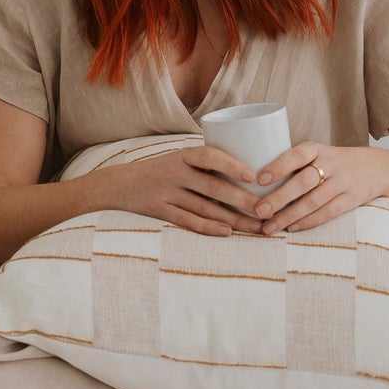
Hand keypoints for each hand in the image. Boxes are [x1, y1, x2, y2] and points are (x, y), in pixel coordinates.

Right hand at [102, 145, 268, 238]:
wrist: (120, 185)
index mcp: (183, 155)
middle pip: (213, 187)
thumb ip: (207, 164)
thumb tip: (252, 170)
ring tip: (257, 227)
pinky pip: (187, 221)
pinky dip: (208, 228)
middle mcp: (174, 172)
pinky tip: (227, 233)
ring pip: (205, 208)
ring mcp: (166, 193)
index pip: (209, 156)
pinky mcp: (160, 211)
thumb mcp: (180, 159)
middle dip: (243, 200)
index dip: (231, 164)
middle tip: (268, 210)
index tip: (254, 176)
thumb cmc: (162, 171)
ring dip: (234, 219)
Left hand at [253, 142, 381, 235]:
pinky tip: (292, 228)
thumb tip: (252, 181)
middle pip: (303, 182)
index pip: (296, 154)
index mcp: (317, 149)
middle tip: (259, 210)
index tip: (259, 179)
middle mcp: (331, 163)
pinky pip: (328, 212)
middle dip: (279, 197)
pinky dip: (309, 221)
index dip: (278, 166)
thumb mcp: (317, 154)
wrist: (376, 168)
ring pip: (313, 201)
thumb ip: (293, 164)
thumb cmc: (333, 162)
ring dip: (289, 215)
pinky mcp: (352, 199)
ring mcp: (343, 182)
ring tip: (269, 227)